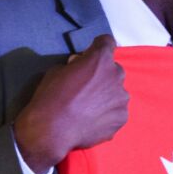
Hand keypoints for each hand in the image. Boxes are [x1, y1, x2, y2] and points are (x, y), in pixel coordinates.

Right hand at [13, 35, 128, 173]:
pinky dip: (108, 114)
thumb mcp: (57, 71)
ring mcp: (121, 98)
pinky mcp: (121, 118)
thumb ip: (75, 65)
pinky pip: (117, 111)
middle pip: (113, 69)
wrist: (52, 130)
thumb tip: (80, 65)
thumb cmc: (51, 97)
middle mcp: (116, 76)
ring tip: (89, 108)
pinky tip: (93, 120)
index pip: (106, 42)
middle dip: (102, 74)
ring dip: (106, 95)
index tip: (91, 54)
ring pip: (116, 92)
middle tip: (87, 86)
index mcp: (100, 60)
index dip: (98, 47)